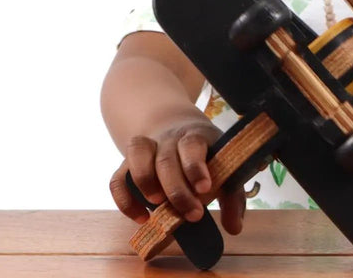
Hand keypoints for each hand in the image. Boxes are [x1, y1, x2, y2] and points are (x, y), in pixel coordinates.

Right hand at [108, 116, 245, 234]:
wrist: (176, 126)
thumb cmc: (205, 154)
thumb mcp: (224, 166)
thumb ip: (232, 195)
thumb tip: (234, 227)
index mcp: (196, 135)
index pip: (192, 145)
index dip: (196, 167)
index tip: (204, 189)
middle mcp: (169, 138)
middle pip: (166, 159)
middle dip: (177, 190)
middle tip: (193, 214)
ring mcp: (147, 148)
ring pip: (138, 155)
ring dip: (145, 181)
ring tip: (157, 206)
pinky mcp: (128, 163)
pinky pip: (118, 178)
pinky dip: (125, 199)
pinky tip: (140, 217)